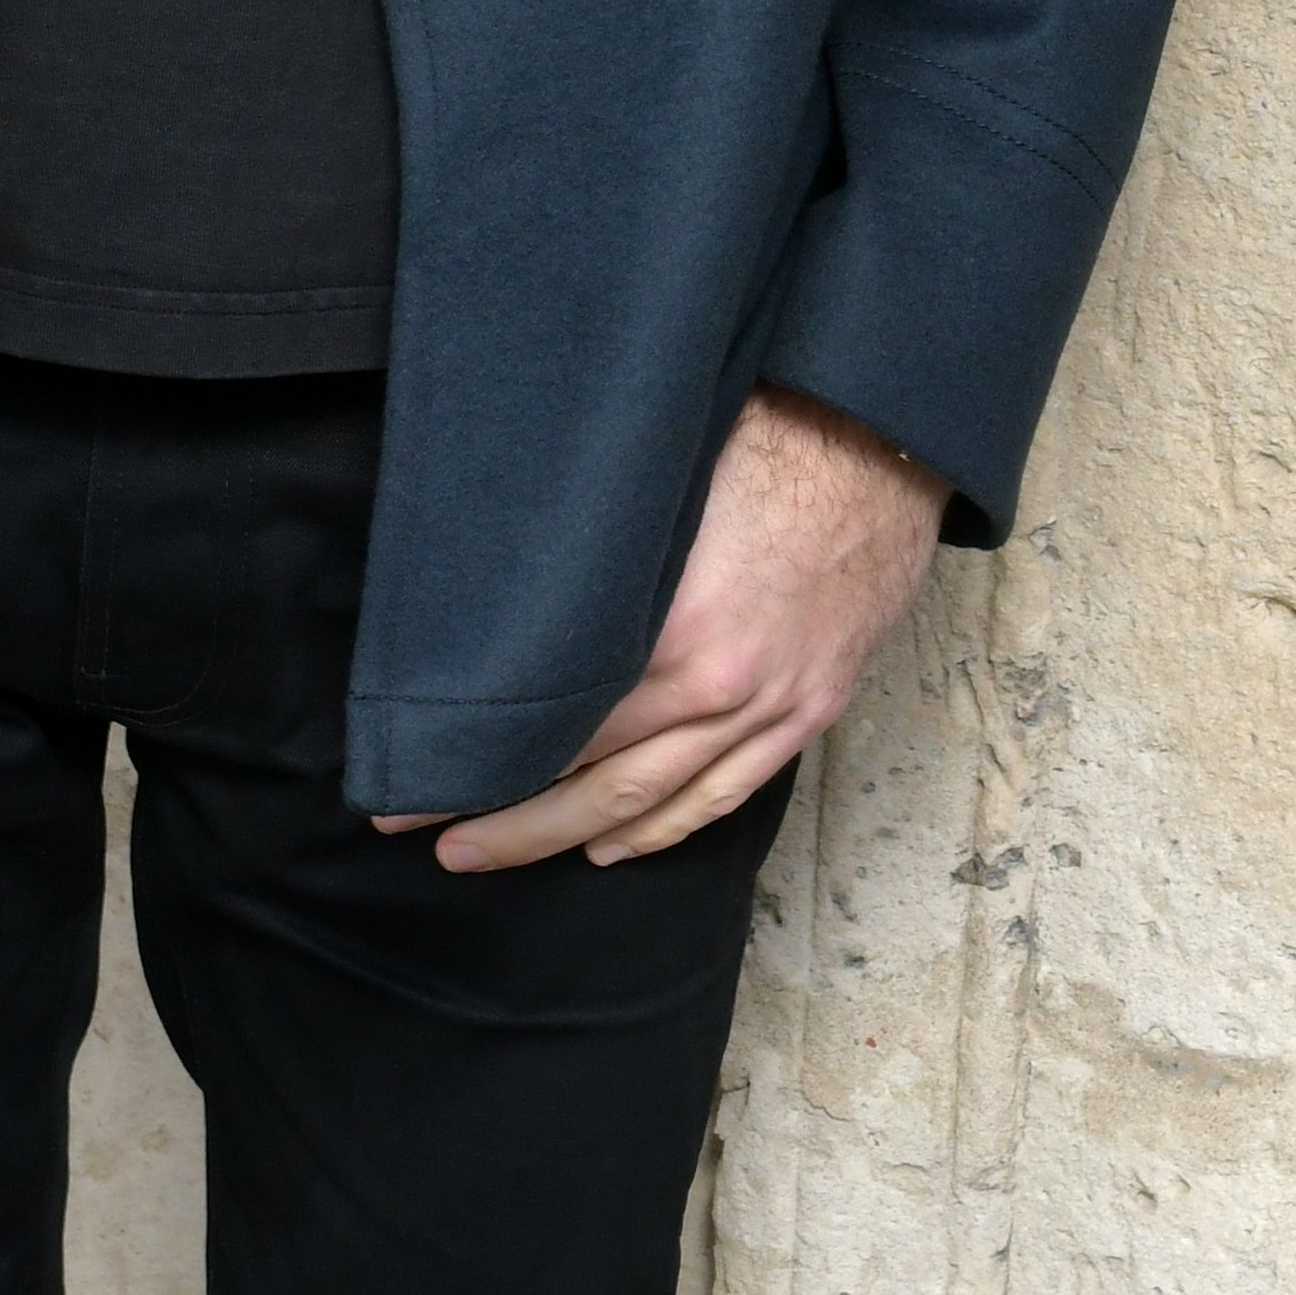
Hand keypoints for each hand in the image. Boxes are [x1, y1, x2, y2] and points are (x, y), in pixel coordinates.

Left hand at [401, 387, 946, 872]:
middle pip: (598, 785)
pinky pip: (728, 792)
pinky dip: (666, 829)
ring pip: (658, 803)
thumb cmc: (766, 440)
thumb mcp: (656, 497)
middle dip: (510, 823)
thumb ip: (588, 566)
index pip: (554, 727)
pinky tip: (614, 845)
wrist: (885, 442)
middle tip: (435, 841)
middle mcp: (724, 691)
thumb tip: (495, 603)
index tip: (410, 785)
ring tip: (497, 854)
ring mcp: (774, 707)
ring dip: (572, 837)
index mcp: (677, 636)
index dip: (477, 762)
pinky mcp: (810, 708)